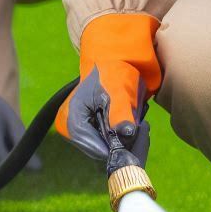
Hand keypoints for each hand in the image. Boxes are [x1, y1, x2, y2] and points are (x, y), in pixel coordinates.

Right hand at [55, 14, 161, 163]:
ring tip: (135, 118)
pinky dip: (121, 133)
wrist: (113, 62)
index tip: (137, 134)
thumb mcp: (118, 90)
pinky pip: (108, 141)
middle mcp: (70, 130)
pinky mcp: (88, 131)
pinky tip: (130, 120)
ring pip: (106, 147)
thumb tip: (127, 134)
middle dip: (122, 140)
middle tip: (140, 124)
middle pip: (101, 150)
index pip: (95, 147)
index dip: (117, 146)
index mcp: (71, 120)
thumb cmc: (113, 72)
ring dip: (124, 137)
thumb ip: (121, 112)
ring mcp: (78, 131)